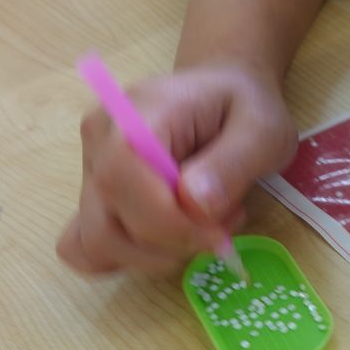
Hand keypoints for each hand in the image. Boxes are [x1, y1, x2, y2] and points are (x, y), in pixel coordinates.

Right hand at [57, 64, 297, 275]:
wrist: (223, 93)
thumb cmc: (244, 107)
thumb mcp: (262, 130)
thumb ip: (232, 164)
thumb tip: (195, 205)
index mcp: (135, 116)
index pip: (123, 181)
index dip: (170, 224)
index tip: (219, 235)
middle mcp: (99, 141)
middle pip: (106, 223)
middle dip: (171, 244)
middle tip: (221, 227)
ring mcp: (91, 168)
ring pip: (97, 243)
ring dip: (156, 255)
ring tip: (203, 228)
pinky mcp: (95, 194)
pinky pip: (87, 245)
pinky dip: (129, 257)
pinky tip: (167, 243)